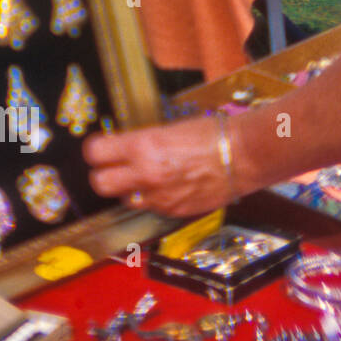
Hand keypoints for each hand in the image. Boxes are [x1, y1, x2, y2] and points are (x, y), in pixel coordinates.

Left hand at [83, 117, 233, 217]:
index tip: (100, 148)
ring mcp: (159, 197)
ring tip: (143, 178)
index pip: (95, 153)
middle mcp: (146, 175)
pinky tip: (166, 187)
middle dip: (103, 175)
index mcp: (143, 146)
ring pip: (124, 199)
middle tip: (112, 168)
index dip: (95, 150)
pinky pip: (150, 208)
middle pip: (99, 184)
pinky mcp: (173, 211)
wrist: (244, 156)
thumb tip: (122, 147)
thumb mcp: (168, 129)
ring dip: (129, 189)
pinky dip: (153, 199)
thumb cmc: (212, 135)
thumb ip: (141, 142)